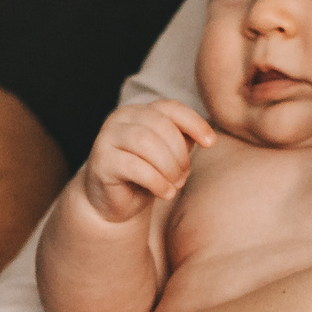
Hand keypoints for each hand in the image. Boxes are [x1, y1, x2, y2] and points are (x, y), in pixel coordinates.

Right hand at [78, 100, 215, 222]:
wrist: (114, 203)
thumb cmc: (145, 176)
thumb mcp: (168, 155)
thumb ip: (182, 141)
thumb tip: (207, 136)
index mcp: (139, 111)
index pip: (170, 108)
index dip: (194, 123)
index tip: (210, 143)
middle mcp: (120, 118)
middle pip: (160, 125)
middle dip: (179, 154)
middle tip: (184, 176)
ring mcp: (107, 138)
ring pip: (146, 142)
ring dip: (169, 167)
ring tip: (175, 185)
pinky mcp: (101, 162)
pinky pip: (134, 166)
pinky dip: (157, 181)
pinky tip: (166, 193)